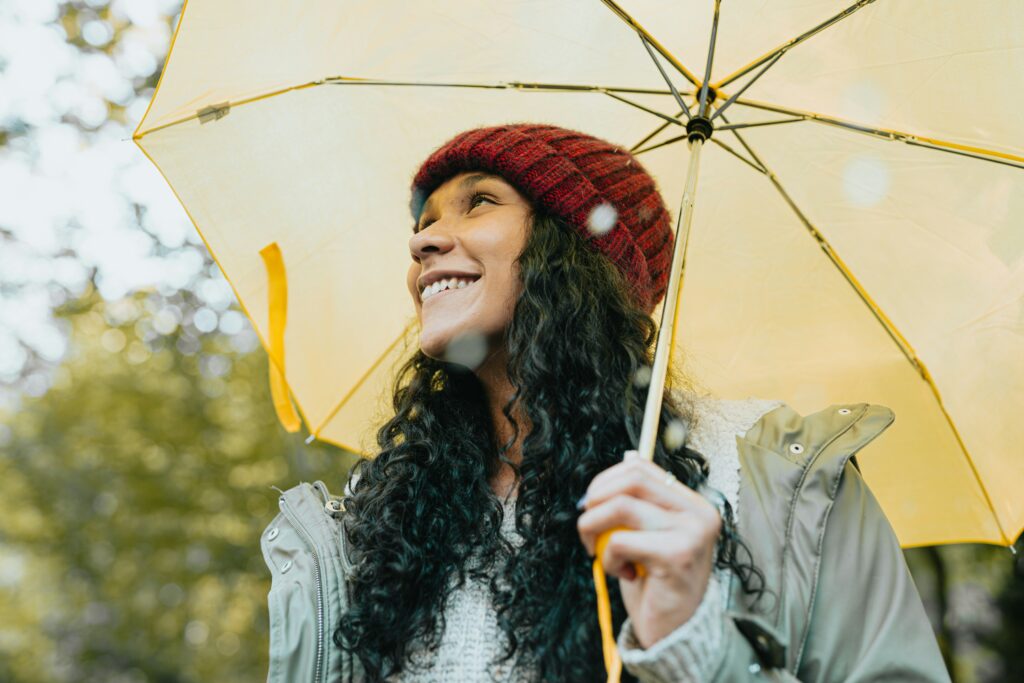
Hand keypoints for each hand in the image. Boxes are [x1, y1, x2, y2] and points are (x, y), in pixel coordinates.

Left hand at [576, 450, 722, 648]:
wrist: (675, 633)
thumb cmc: (657, 583)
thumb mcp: (648, 534)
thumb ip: (642, 500)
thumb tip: (628, 456)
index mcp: (693, 504)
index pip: (642, 468)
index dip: (605, 481)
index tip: (590, 504)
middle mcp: (699, 513)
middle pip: (631, 479)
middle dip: (596, 499)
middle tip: (587, 527)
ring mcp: (692, 533)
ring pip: (621, 506)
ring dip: (594, 528)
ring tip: (598, 551)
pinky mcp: (677, 555)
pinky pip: (621, 541)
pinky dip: (609, 558)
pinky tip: (625, 574)